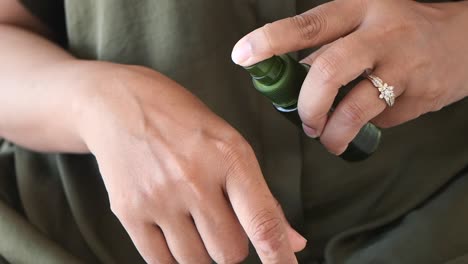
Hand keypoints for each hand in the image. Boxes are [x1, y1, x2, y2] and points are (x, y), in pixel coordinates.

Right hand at [79, 65, 306, 262]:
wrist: (118, 103)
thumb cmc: (181, 120)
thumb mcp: (229, 143)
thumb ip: (260, 196)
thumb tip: (291, 241)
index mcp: (228, 156)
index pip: (262, 220)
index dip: (279, 256)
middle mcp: (194, 179)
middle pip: (230, 251)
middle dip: (232, 244)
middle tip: (219, 219)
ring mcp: (159, 198)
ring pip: (197, 262)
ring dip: (203, 251)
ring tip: (192, 219)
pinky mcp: (128, 212)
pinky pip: (161, 262)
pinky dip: (174, 256)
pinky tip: (174, 231)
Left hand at [232, 0, 467, 154]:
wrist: (463, 41)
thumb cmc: (400, 31)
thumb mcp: (364, 21)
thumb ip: (329, 46)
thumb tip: (292, 80)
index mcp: (358, 9)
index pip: (307, 25)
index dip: (271, 40)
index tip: (243, 56)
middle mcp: (380, 33)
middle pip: (327, 70)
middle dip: (307, 105)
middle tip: (305, 122)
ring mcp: (402, 65)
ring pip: (354, 107)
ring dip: (332, 131)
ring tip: (328, 138)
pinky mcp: (418, 96)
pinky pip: (379, 120)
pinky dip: (364, 127)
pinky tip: (367, 120)